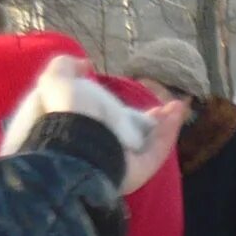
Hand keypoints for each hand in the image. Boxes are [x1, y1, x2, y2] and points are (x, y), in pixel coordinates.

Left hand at [5, 54, 179, 193]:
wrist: (78, 146)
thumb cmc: (67, 115)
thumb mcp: (57, 81)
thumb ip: (65, 67)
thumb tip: (83, 64)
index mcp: (76, 134)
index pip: (98, 120)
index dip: (113, 106)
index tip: (123, 90)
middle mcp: (97, 150)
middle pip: (127, 134)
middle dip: (147, 117)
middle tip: (160, 103)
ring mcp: (118, 163)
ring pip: (146, 142)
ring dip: (163, 122)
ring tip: (177, 105)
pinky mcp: (138, 171)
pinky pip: (157, 150)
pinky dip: (170, 130)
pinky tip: (179, 111)